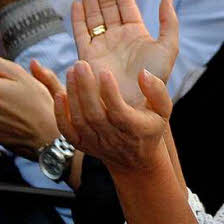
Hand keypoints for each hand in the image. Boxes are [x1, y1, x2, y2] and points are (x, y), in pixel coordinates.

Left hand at [54, 56, 172, 172]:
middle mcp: (113, 138)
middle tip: (80, 64)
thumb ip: (157, 90)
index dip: (110, 92)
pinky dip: (61, 115)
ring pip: (79, 120)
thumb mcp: (163, 110)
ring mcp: (96, 142)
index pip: (118, 112)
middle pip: (94, 114)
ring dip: (73, 95)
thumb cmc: (150, 127)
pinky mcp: (83, 144)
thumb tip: (143, 73)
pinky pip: (68, 132)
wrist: (136, 159)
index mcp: (134, 128)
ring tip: (71, 71)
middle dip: (85, 88)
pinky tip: (60, 95)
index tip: (104, 71)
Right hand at [72, 0, 178, 105]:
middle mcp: (117, 37)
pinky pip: (81, 33)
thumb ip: (168, 23)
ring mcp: (102, 46)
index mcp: (136, 33)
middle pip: (107, 5)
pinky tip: (76, 2)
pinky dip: (78, 18)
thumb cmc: (155, 78)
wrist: (136, 104)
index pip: (125, 4)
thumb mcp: (168, 48)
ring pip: (93, 15)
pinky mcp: (88, 57)